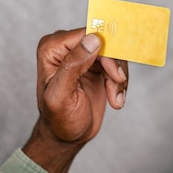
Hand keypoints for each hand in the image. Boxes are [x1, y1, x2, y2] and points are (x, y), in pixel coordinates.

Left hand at [22, 28, 127, 172]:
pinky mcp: (96, 65)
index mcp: (51, 49)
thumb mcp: (61, 96)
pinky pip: (117, 64)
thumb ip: (73, 66)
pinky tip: (115, 99)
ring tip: (115, 99)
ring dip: (119, 78)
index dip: (105, 52)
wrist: (68, 136)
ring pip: (114, 53)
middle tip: (117, 87)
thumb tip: (92, 39)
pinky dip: (120, 83)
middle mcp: (66, 47)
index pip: (86, 36)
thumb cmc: (59, 120)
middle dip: (114, 67)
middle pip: (104, 42)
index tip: (115, 75)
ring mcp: (83, 55)